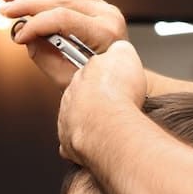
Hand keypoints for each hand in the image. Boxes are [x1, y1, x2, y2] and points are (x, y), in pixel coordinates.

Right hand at [0, 0, 128, 87]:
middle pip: (62, 3)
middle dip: (29, 5)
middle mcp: (108, 17)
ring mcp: (106, 9)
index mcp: (106, 35)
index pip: (64, 19)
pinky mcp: (99, 6)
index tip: (18, 36)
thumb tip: (23, 33)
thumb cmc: (97, 84)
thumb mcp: (69, 78)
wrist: (119, 81)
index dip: (37, 25)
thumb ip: (44, 56)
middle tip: (4, 9)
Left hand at [58, 39, 147, 162]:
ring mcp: (67, 120)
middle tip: (116, 106)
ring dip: (91, 122)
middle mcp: (71, 96)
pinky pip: (74, 144)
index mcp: (83, 74)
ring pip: (76, 119)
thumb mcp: (125, 55)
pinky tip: (99, 144)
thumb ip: (119, 50)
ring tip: (111, 126)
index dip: (105, 77)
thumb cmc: (116, 96)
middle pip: (82, 96)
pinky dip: (86, 144)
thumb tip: (118, 49)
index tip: (115, 82)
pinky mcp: (68, 143)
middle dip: (97, 100)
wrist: (109, 126)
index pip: (90, 71)